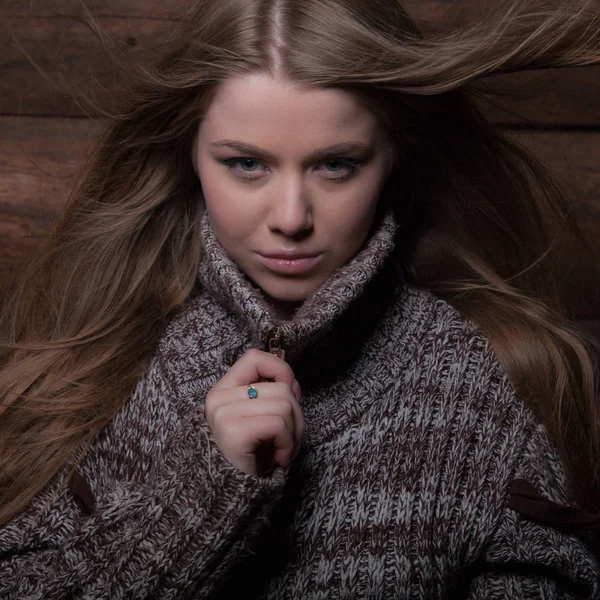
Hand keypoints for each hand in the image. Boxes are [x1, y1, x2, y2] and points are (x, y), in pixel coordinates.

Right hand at [204, 349, 304, 476]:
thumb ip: (275, 396)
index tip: (288, 394)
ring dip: (294, 433)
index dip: (279, 370)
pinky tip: (278, 459)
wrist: (231, 497)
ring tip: (282, 450)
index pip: (255, 357)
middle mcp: (219, 398)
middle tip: (288, 440)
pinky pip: (279, 424)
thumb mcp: (263, 420)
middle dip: (297, 416)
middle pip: (281, 387)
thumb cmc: (250, 457)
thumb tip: (293, 381)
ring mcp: (224, 414)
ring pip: (285, 404)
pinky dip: (287, 444)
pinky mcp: (234, 432)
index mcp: (223, 390)